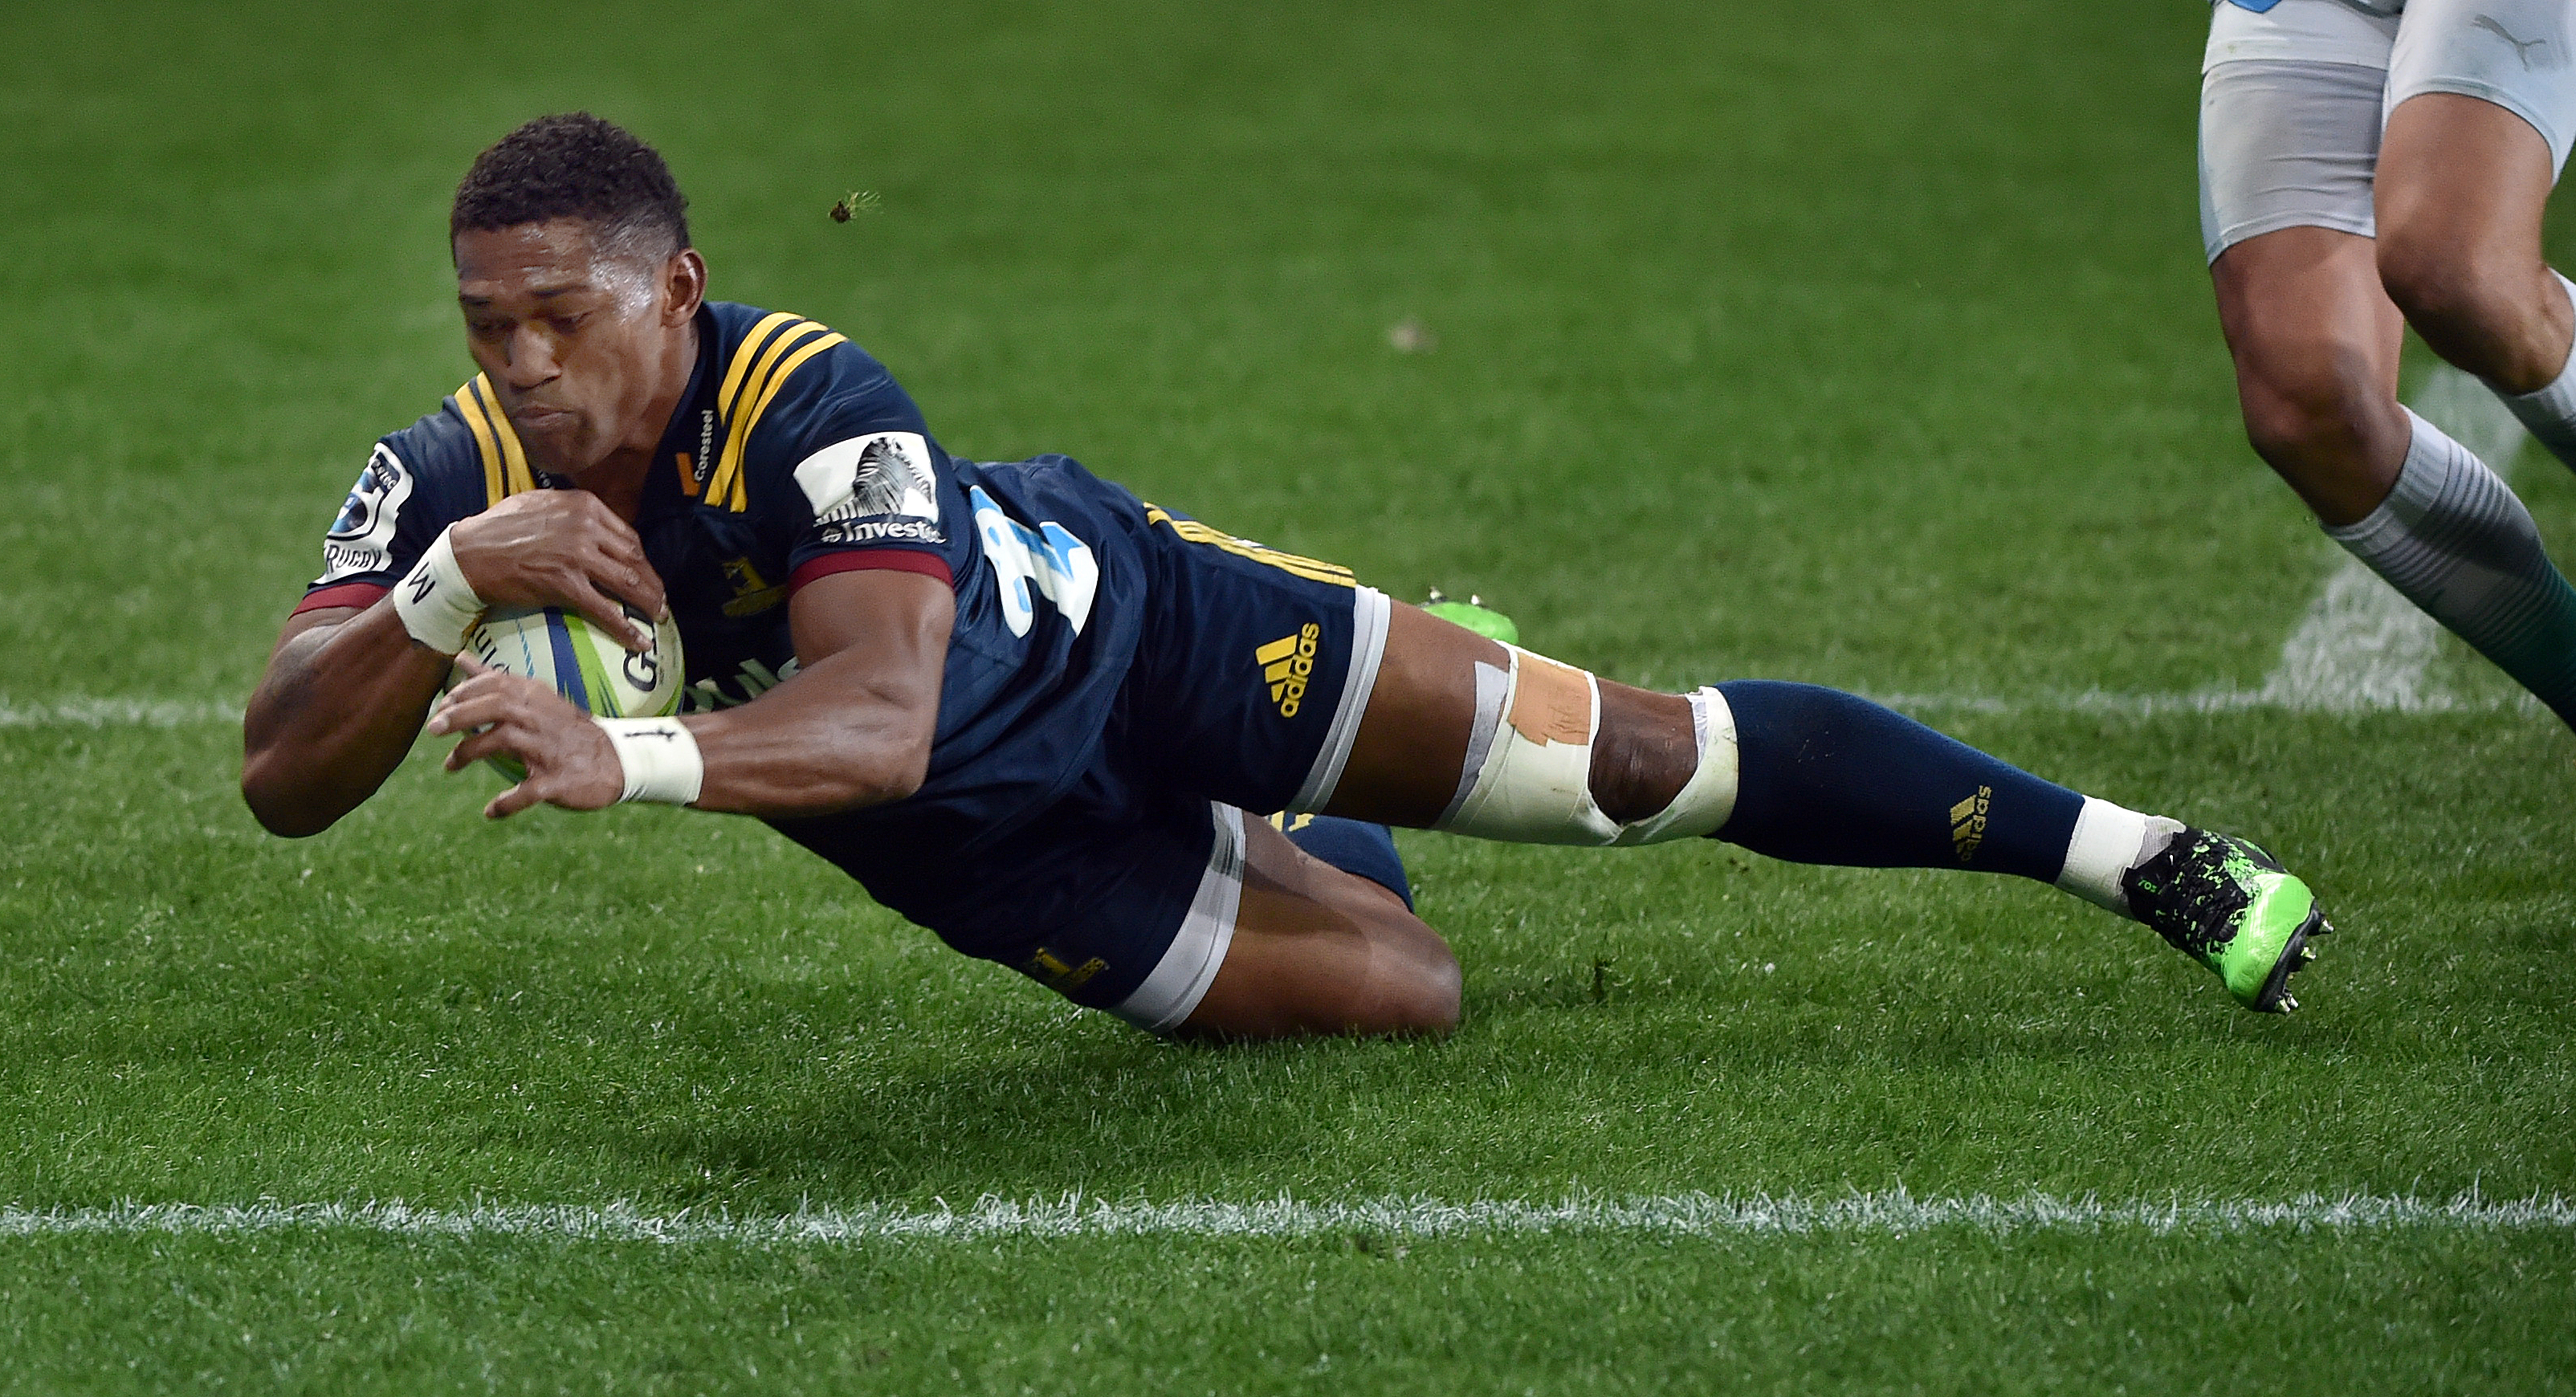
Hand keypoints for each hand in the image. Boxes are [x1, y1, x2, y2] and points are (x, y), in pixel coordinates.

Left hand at [430, 655, 624, 817]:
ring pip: (504, 742)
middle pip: (496, 707)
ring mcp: (550, 750)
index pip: (495, 684)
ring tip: (450, 765)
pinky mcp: (558, 781)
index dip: (463, 693)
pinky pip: (527, 792)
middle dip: (460, 716)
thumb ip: (495, 680)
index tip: (442, 706)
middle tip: (433, 729)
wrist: (617, 762)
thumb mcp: (535, 698)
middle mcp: (542, 719)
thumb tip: (461, 657)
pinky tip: (490, 811)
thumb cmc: (566, 730)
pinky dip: (506, 803)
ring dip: (470, 753)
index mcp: (536, 698)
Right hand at [447, 491, 666, 650]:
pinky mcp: (566, 585)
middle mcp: (586, 528)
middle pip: (634, 559)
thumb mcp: (541, 503)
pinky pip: (605, 610)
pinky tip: (639, 641)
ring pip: (627, 583)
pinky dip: (626, 628)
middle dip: (652, 583)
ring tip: (656, 617)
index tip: (646, 574)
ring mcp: (578, 556)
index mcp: (584, 506)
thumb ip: (573, 512)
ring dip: (648, 603)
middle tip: (659, 600)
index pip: (627, 536)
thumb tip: (595, 525)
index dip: (641, 559)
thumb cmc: (499, 528)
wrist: (469, 553)